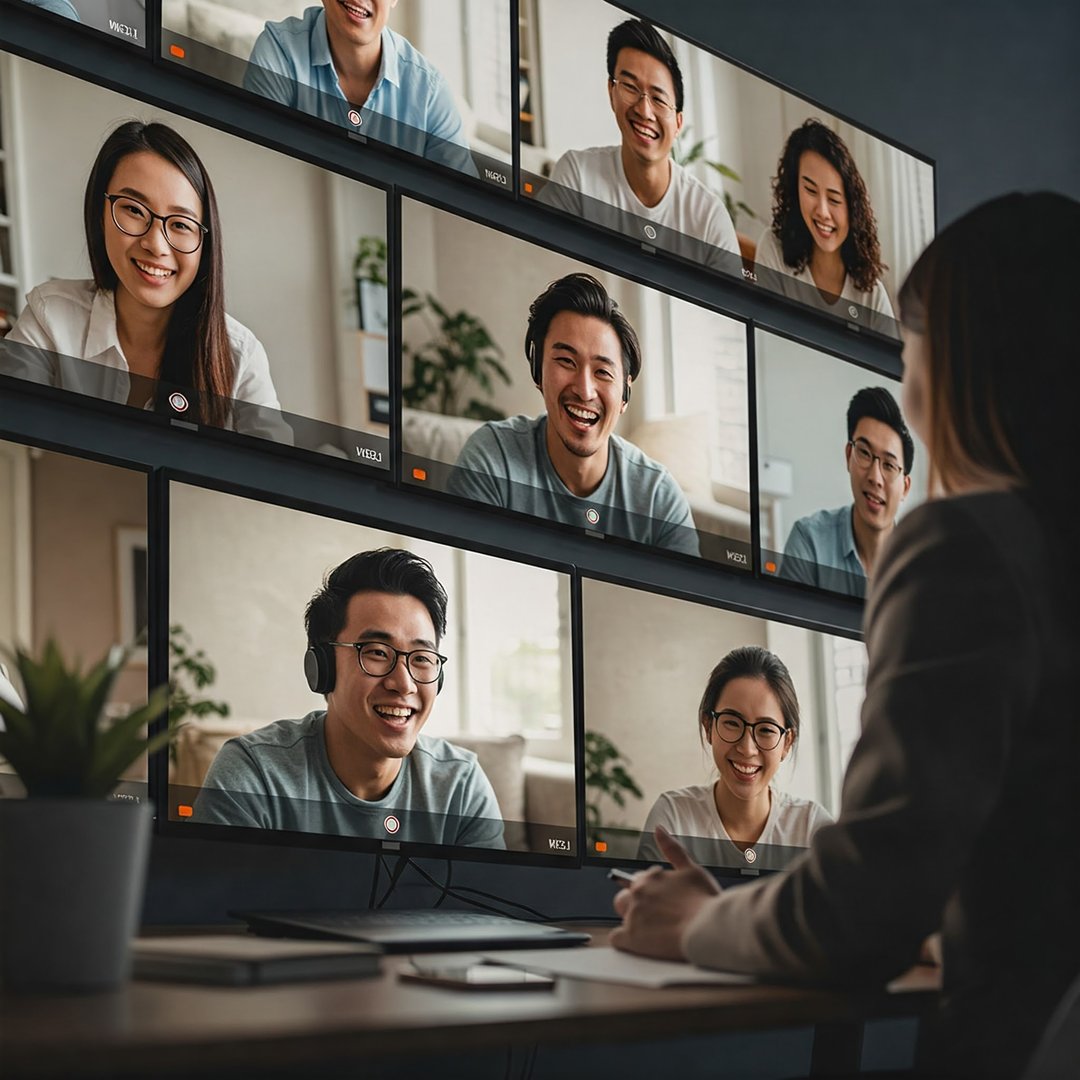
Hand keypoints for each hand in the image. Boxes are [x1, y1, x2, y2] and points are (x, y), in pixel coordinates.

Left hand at [609, 826, 721, 960]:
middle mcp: (637, 893)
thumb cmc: (704, 901)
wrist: (708, 929)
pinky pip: (616, 938)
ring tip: (651, 928)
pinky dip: (626, 940)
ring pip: (621, 913)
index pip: (640, 879)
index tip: (663, 899)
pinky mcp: (632, 938)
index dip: (652, 890)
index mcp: (650, 877)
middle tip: (656, 915)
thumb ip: (672, 849)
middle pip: (625, 895)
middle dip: (636, 902)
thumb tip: (659, 829)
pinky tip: (640, 942)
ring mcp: (633, 915)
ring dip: (631, 918)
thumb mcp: (691, 869)